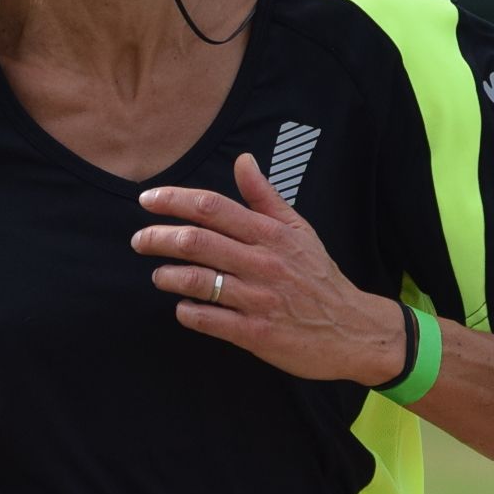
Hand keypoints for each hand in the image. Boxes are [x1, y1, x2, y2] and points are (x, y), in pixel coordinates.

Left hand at [133, 153, 406, 383]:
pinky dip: (187, 312)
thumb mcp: (299, 230)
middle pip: (197, 242)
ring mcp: (259, 299)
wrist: (353, 330)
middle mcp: (263, 263)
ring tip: (159, 275)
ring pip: (198, 281)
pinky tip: (182, 308)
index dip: (174, 200)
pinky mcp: (256, 333)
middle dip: (158, 238)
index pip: (213, 208)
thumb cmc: (319, 277)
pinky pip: (209, 320)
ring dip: (168, 276)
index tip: (148, 200)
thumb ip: (265, 197)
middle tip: (140, 241)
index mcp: (271, 234)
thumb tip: (243, 160)